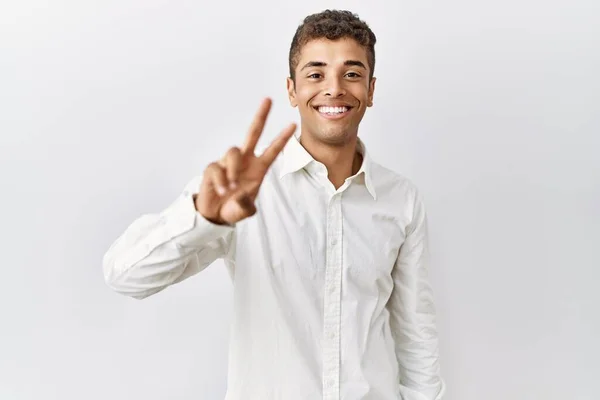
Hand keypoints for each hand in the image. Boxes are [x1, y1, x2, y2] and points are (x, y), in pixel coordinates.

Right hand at [195, 98, 295, 224]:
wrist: (214, 215)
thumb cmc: (233, 208)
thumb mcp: (244, 211)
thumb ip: (246, 207)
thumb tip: (240, 195)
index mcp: (258, 169)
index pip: (273, 150)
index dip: (282, 139)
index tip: (293, 125)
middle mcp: (244, 161)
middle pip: (253, 133)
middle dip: (261, 116)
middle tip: (269, 99)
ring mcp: (228, 163)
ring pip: (233, 151)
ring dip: (233, 169)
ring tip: (231, 188)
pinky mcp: (213, 168)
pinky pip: (217, 168)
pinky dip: (220, 180)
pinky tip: (223, 190)